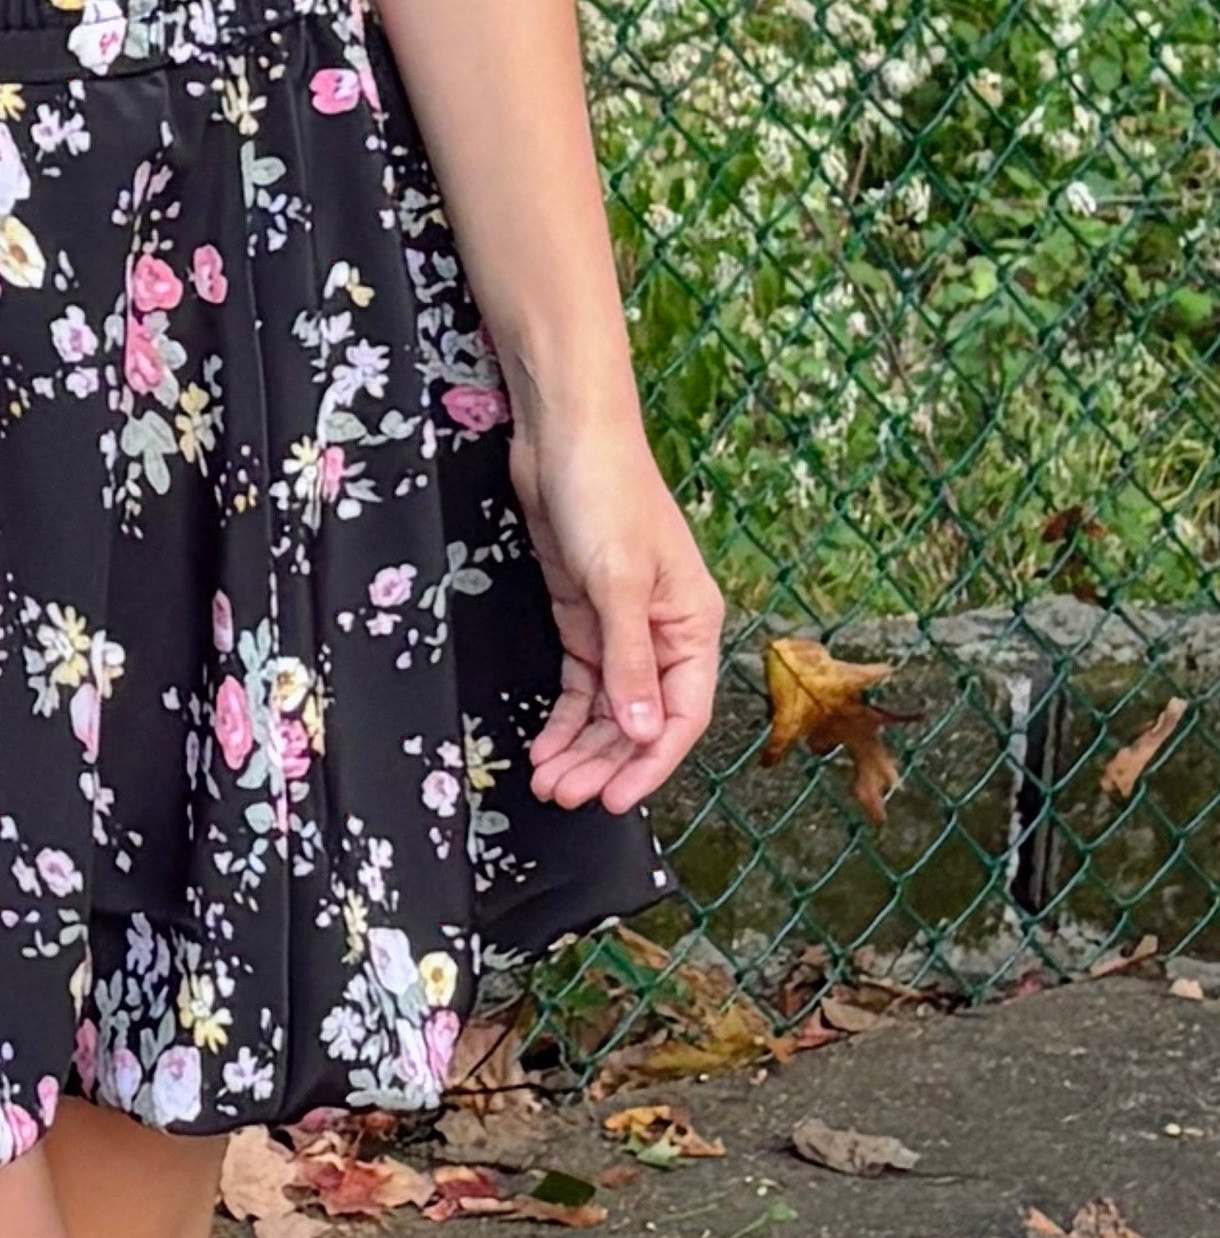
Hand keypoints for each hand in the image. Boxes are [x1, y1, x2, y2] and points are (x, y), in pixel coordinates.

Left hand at [508, 407, 721, 812]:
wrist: (563, 437)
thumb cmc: (606, 495)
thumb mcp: (619, 582)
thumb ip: (629, 660)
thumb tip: (645, 731)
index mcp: (692, 625)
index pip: (682, 713)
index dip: (650, 763)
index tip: (615, 800)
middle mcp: (663, 633)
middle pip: (641, 719)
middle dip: (606, 762)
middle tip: (564, 797)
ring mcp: (621, 627)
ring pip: (608, 708)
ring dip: (581, 748)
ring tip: (547, 784)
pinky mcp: (583, 616)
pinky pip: (581, 684)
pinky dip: (565, 718)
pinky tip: (545, 746)